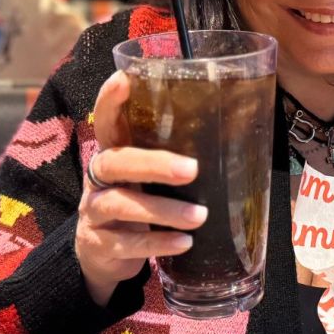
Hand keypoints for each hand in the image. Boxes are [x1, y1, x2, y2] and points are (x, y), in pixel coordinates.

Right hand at [75, 71, 206, 306]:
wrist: (104, 254)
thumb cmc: (141, 200)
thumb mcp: (151, 176)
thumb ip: (175, 156)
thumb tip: (238, 128)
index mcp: (114, 152)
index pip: (107, 121)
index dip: (111, 100)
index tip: (124, 79)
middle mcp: (99, 177)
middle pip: (117, 162)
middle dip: (153, 164)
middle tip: (191, 170)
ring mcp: (94, 211)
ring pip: (121, 204)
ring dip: (163, 210)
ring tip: (199, 217)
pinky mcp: (99, 244)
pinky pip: (127, 243)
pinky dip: (157, 243)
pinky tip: (184, 243)